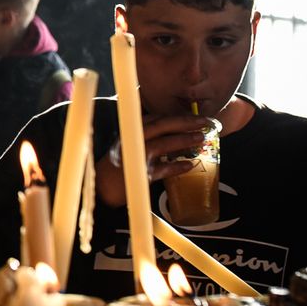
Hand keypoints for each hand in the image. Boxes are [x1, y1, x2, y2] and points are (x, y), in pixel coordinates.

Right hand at [96, 115, 213, 205]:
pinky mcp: (138, 175)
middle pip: (160, 126)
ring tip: (201, 139)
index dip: (177, 115)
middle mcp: (131, 140)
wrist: (100, 189)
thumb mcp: (129, 146)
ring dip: (183, 140)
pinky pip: (161, 170)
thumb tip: (175, 135)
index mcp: (130, 131)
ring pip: (162, 144)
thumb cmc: (117, 167)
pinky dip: (176, 167)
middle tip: (206, 122)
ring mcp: (134, 157)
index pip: (156, 118)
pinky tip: (189, 165)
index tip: (195, 116)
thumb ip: (147, 138)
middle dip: (185, 122)